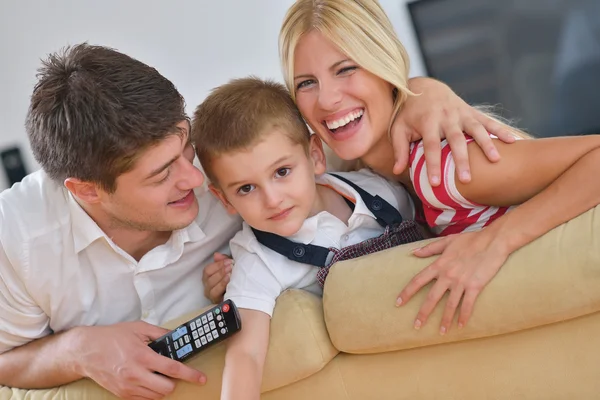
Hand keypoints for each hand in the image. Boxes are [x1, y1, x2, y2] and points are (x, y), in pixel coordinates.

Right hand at [73, 321, 205, 399]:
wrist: (85, 351)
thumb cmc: (112, 337)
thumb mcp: (138, 328)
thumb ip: (160, 333)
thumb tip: (177, 336)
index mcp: (142, 356)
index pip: (172, 369)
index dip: (190, 375)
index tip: (201, 378)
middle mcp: (135, 374)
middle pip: (167, 388)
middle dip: (175, 382)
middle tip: (172, 373)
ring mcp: (128, 387)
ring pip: (157, 396)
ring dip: (163, 388)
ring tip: (158, 375)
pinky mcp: (122, 394)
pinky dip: (151, 393)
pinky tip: (149, 382)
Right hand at [202, 252, 232, 303]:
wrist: (242, 296)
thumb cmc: (234, 280)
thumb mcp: (229, 268)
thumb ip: (223, 260)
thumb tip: (216, 255)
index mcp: (209, 277)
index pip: (207, 270)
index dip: (217, 264)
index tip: (229, 261)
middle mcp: (207, 286)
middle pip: (208, 277)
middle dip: (220, 270)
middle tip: (231, 266)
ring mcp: (211, 295)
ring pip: (211, 285)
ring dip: (220, 277)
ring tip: (230, 272)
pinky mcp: (216, 301)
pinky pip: (215, 293)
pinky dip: (221, 285)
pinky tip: (229, 280)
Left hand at [391, 77, 515, 185]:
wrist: (425, 87)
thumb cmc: (409, 113)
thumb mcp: (399, 128)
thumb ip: (399, 149)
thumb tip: (398, 171)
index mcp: (428, 122)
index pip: (431, 146)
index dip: (433, 164)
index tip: (435, 183)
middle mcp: (447, 117)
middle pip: (456, 140)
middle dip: (461, 160)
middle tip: (466, 180)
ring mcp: (462, 114)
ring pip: (476, 129)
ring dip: (486, 144)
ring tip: (495, 161)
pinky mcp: (472, 112)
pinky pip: (489, 121)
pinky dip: (501, 130)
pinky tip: (513, 141)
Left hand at [396, 229, 509, 334]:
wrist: (493, 241)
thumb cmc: (470, 240)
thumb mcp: (447, 241)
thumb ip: (429, 248)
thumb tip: (413, 252)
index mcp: (439, 264)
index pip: (418, 280)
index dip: (407, 292)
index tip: (398, 303)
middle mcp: (447, 275)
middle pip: (431, 297)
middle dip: (423, 313)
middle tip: (416, 326)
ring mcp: (461, 282)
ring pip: (450, 305)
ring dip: (445, 320)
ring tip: (441, 332)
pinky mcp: (475, 286)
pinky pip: (468, 304)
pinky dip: (464, 316)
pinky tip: (461, 326)